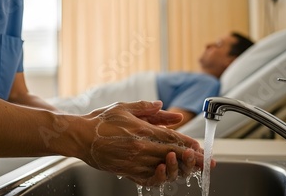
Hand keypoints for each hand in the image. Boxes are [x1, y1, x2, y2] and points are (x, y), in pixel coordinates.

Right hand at [81, 100, 214, 185]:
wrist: (80, 137)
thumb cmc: (100, 121)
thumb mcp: (124, 107)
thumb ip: (146, 107)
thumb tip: (163, 106)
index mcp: (141, 130)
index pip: (172, 138)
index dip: (188, 143)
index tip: (199, 147)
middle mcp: (140, 148)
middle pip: (172, 155)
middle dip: (191, 159)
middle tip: (206, 162)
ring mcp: (134, 162)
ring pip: (163, 168)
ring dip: (180, 169)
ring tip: (193, 169)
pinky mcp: (126, 172)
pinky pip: (148, 178)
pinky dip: (161, 177)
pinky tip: (168, 174)